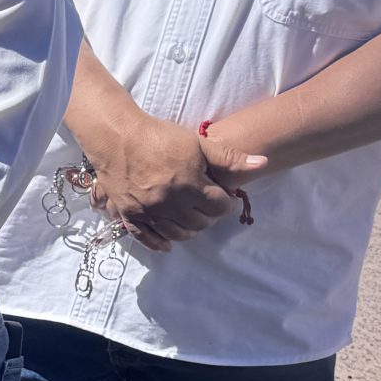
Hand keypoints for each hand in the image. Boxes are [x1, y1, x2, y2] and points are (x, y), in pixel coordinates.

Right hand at [79, 116, 264, 250]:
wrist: (117, 137)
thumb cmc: (160, 137)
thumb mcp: (197, 143)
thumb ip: (229, 157)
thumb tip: (263, 163)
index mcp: (190, 184)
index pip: (220, 207)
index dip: (227, 204)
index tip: (225, 198)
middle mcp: (170, 202)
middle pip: (200, 223)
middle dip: (209, 216)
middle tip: (208, 207)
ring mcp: (148, 211)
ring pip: (177, 234)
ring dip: (189, 230)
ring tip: (191, 220)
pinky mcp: (129, 214)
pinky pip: (146, 238)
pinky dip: (159, 243)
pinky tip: (168, 243)